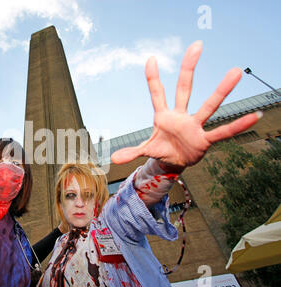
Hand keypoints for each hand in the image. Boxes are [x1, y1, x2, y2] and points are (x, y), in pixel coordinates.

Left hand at [111, 41, 260, 168]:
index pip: (157, 93)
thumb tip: (112, 158)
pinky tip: (253, 116)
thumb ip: (132, 152)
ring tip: (235, 71)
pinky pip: (222, 132)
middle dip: (189, 68)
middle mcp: (180, 116)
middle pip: (184, 88)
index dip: (153, 77)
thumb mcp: (146, 150)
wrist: (175, 162)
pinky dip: (237, 126)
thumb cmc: (162, 149)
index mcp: (163, 116)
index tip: (150, 58)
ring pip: (209, 105)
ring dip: (222, 90)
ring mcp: (194, 126)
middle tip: (196, 45)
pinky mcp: (204, 140)